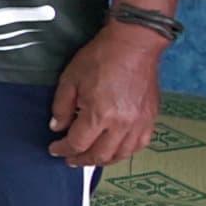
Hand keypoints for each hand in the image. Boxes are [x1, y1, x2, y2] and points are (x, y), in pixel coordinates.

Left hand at [47, 20, 164, 165]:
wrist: (134, 45)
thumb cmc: (100, 58)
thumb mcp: (70, 79)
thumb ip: (61, 107)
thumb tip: (57, 127)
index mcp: (100, 114)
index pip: (78, 143)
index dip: (63, 149)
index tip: (54, 149)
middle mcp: (122, 124)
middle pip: (100, 155)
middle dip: (81, 159)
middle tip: (70, 158)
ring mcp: (140, 123)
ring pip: (121, 154)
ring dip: (103, 160)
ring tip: (90, 157)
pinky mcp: (151, 119)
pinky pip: (139, 145)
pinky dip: (124, 152)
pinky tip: (114, 149)